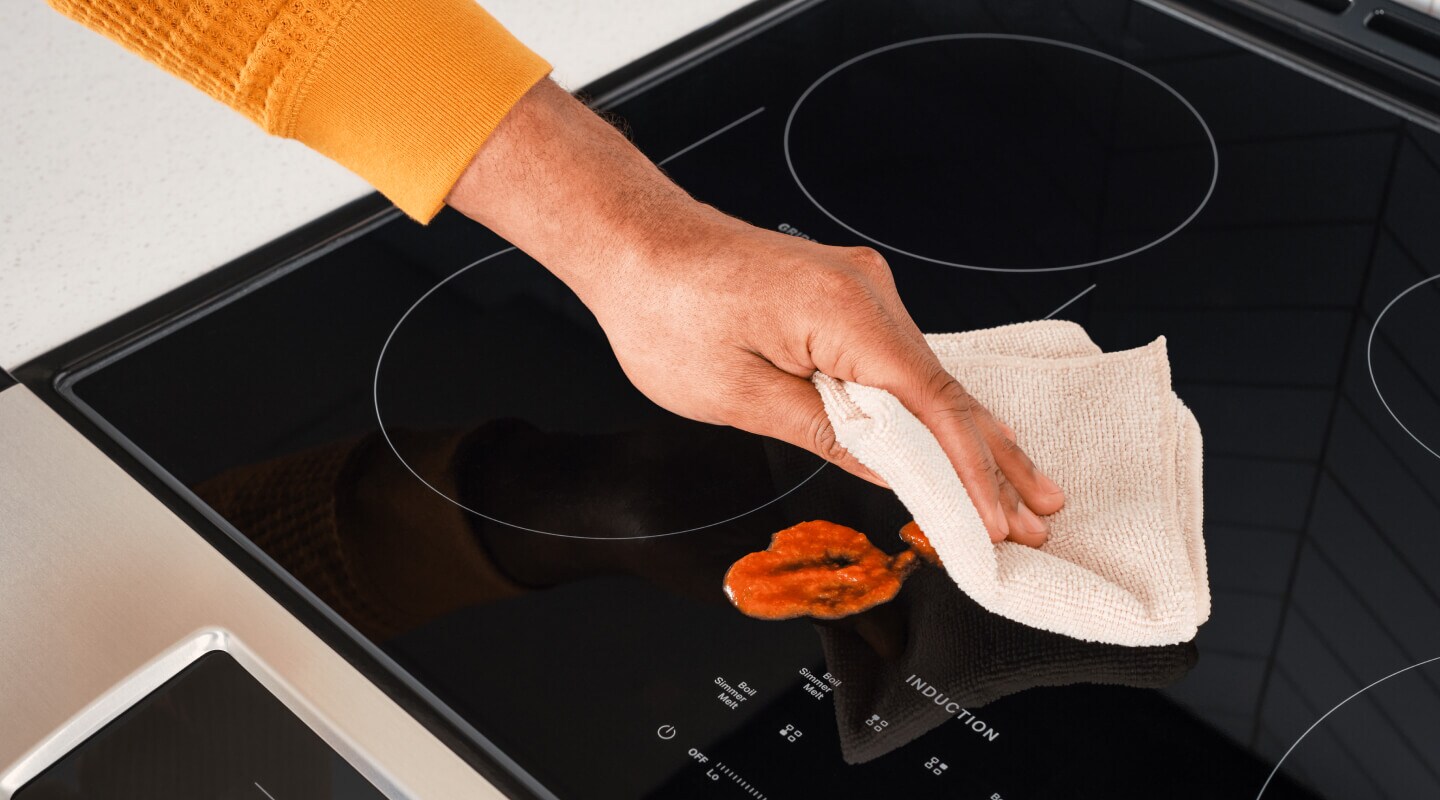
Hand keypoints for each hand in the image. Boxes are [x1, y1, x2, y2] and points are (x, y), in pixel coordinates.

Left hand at [447, 79, 1063, 544]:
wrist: (634, 241)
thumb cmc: (666, 311)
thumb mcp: (738, 396)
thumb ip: (825, 432)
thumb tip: (889, 469)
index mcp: (844, 312)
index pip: (931, 405)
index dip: (973, 470)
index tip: (1004, 520)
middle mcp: (867, 291)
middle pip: (945, 388)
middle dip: (994, 458)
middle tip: (1042, 513)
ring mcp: (860, 289)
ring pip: (927, 375)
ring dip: (967, 436)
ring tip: (1017, 491)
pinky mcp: (844, 295)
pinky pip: (899, 360)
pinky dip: (926, 407)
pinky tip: (957, 442)